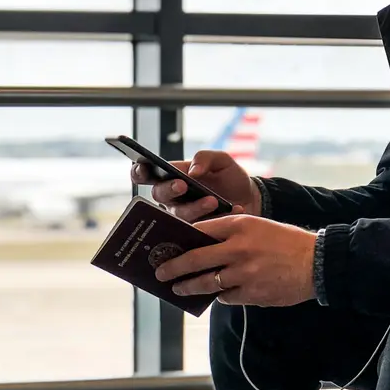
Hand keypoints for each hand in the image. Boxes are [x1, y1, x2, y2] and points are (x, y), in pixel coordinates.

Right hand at [130, 150, 261, 222]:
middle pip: (158, 195)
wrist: (250, 199)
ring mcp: (183, 217)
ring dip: (195, 207)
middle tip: (182, 185)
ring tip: (212, 200)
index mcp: (171, 177)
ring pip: (179, 215)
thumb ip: (206, 158)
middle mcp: (172, 198)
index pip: (147, 174)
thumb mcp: (221, 160)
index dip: (139, 171)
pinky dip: (218, 217)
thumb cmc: (229, 177)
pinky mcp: (197, 231)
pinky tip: (232, 209)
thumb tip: (192, 171)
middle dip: (169, 189)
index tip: (142, 167)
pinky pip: (200, 228)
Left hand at [153, 214, 316, 306]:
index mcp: (240, 225)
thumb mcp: (258, 226)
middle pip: (195, 259)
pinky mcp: (251, 293)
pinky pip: (226, 296)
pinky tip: (215, 294)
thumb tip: (200, 247)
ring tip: (178, 289)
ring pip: (207, 282)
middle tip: (160, 273)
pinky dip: (220, 295)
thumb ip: (230, 234)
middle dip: (174, 268)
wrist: (317, 263)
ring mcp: (244, 272)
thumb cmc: (285, 242)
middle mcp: (239, 248)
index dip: (180, 239)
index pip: (200, 230)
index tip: (167, 246)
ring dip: (189, 287)